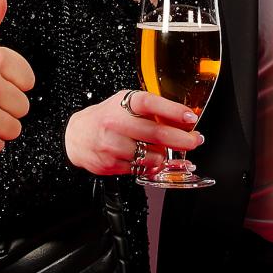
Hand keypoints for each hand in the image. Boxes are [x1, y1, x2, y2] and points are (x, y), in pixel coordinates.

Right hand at [65, 89, 202, 175]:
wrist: (77, 135)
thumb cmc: (108, 117)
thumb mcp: (127, 104)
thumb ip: (153, 110)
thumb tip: (183, 119)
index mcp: (123, 103)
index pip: (150, 103)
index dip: (172, 110)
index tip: (190, 118)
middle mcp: (116, 122)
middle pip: (156, 133)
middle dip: (181, 140)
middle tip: (194, 141)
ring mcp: (111, 145)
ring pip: (151, 156)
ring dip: (164, 155)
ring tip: (162, 150)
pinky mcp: (110, 164)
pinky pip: (141, 169)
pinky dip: (150, 166)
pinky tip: (148, 158)